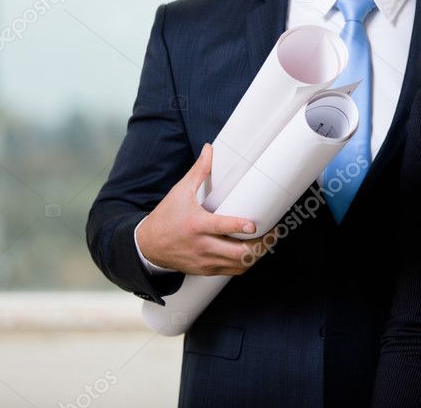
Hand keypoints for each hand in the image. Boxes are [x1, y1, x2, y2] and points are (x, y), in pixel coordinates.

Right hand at [136, 143, 272, 275]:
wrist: (147, 247)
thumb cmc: (165, 218)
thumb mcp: (180, 192)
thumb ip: (198, 171)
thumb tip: (209, 149)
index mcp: (196, 225)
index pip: (221, 228)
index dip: (239, 227)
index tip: (254, 224)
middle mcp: (201, 246)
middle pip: (237, 252)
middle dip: (260, 245)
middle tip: (273, 232)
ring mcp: (205, 261)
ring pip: (238, 264)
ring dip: (256, 254)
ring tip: (268, 241)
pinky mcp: (206, 270)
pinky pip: (232, 270)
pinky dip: (246, 263)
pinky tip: (254, 252)